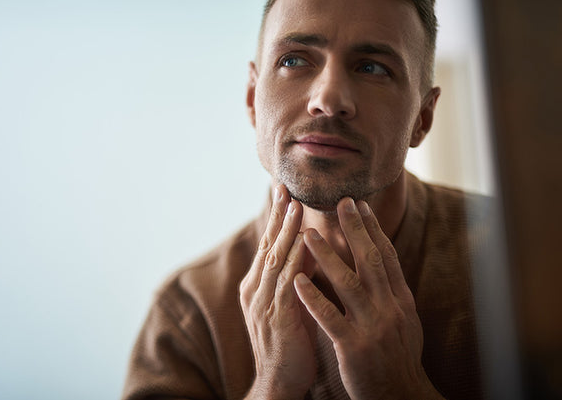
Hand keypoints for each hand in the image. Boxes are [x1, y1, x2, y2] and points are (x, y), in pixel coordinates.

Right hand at [239, 185, 315, 399]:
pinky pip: (287, 281)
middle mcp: (255, 289)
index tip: (285, 192)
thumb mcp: (291, 303)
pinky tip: (304, 241)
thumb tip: (312, 249)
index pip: (269, 244)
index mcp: (258, 285)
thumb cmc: (289, 342)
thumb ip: (297, 277)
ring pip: (275, 258)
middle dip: (278, 215)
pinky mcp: (275, 316)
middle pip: (268, 244)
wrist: (278, 382)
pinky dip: (295, 259)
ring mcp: (262, 302)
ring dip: (286, 231)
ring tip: (295, 205)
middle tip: (285, 187)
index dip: (277, 218)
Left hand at [293, 197, 443, 399]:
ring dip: (327, 256)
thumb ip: (392, 292)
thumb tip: (385, 263)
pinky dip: (313, 297)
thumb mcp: (405, 321)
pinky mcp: (353, 347)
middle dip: (355, 230)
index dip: (373, 229)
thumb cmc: (398, 357)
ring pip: (348, 283)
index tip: (360, 205)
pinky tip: (298, 279)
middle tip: (340, 203)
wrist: (401, 396)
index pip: (386, 257)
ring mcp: (372, 326)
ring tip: (307, 234)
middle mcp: (390, 308)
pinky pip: (330, 317)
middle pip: (371, 260)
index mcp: (401, 300)